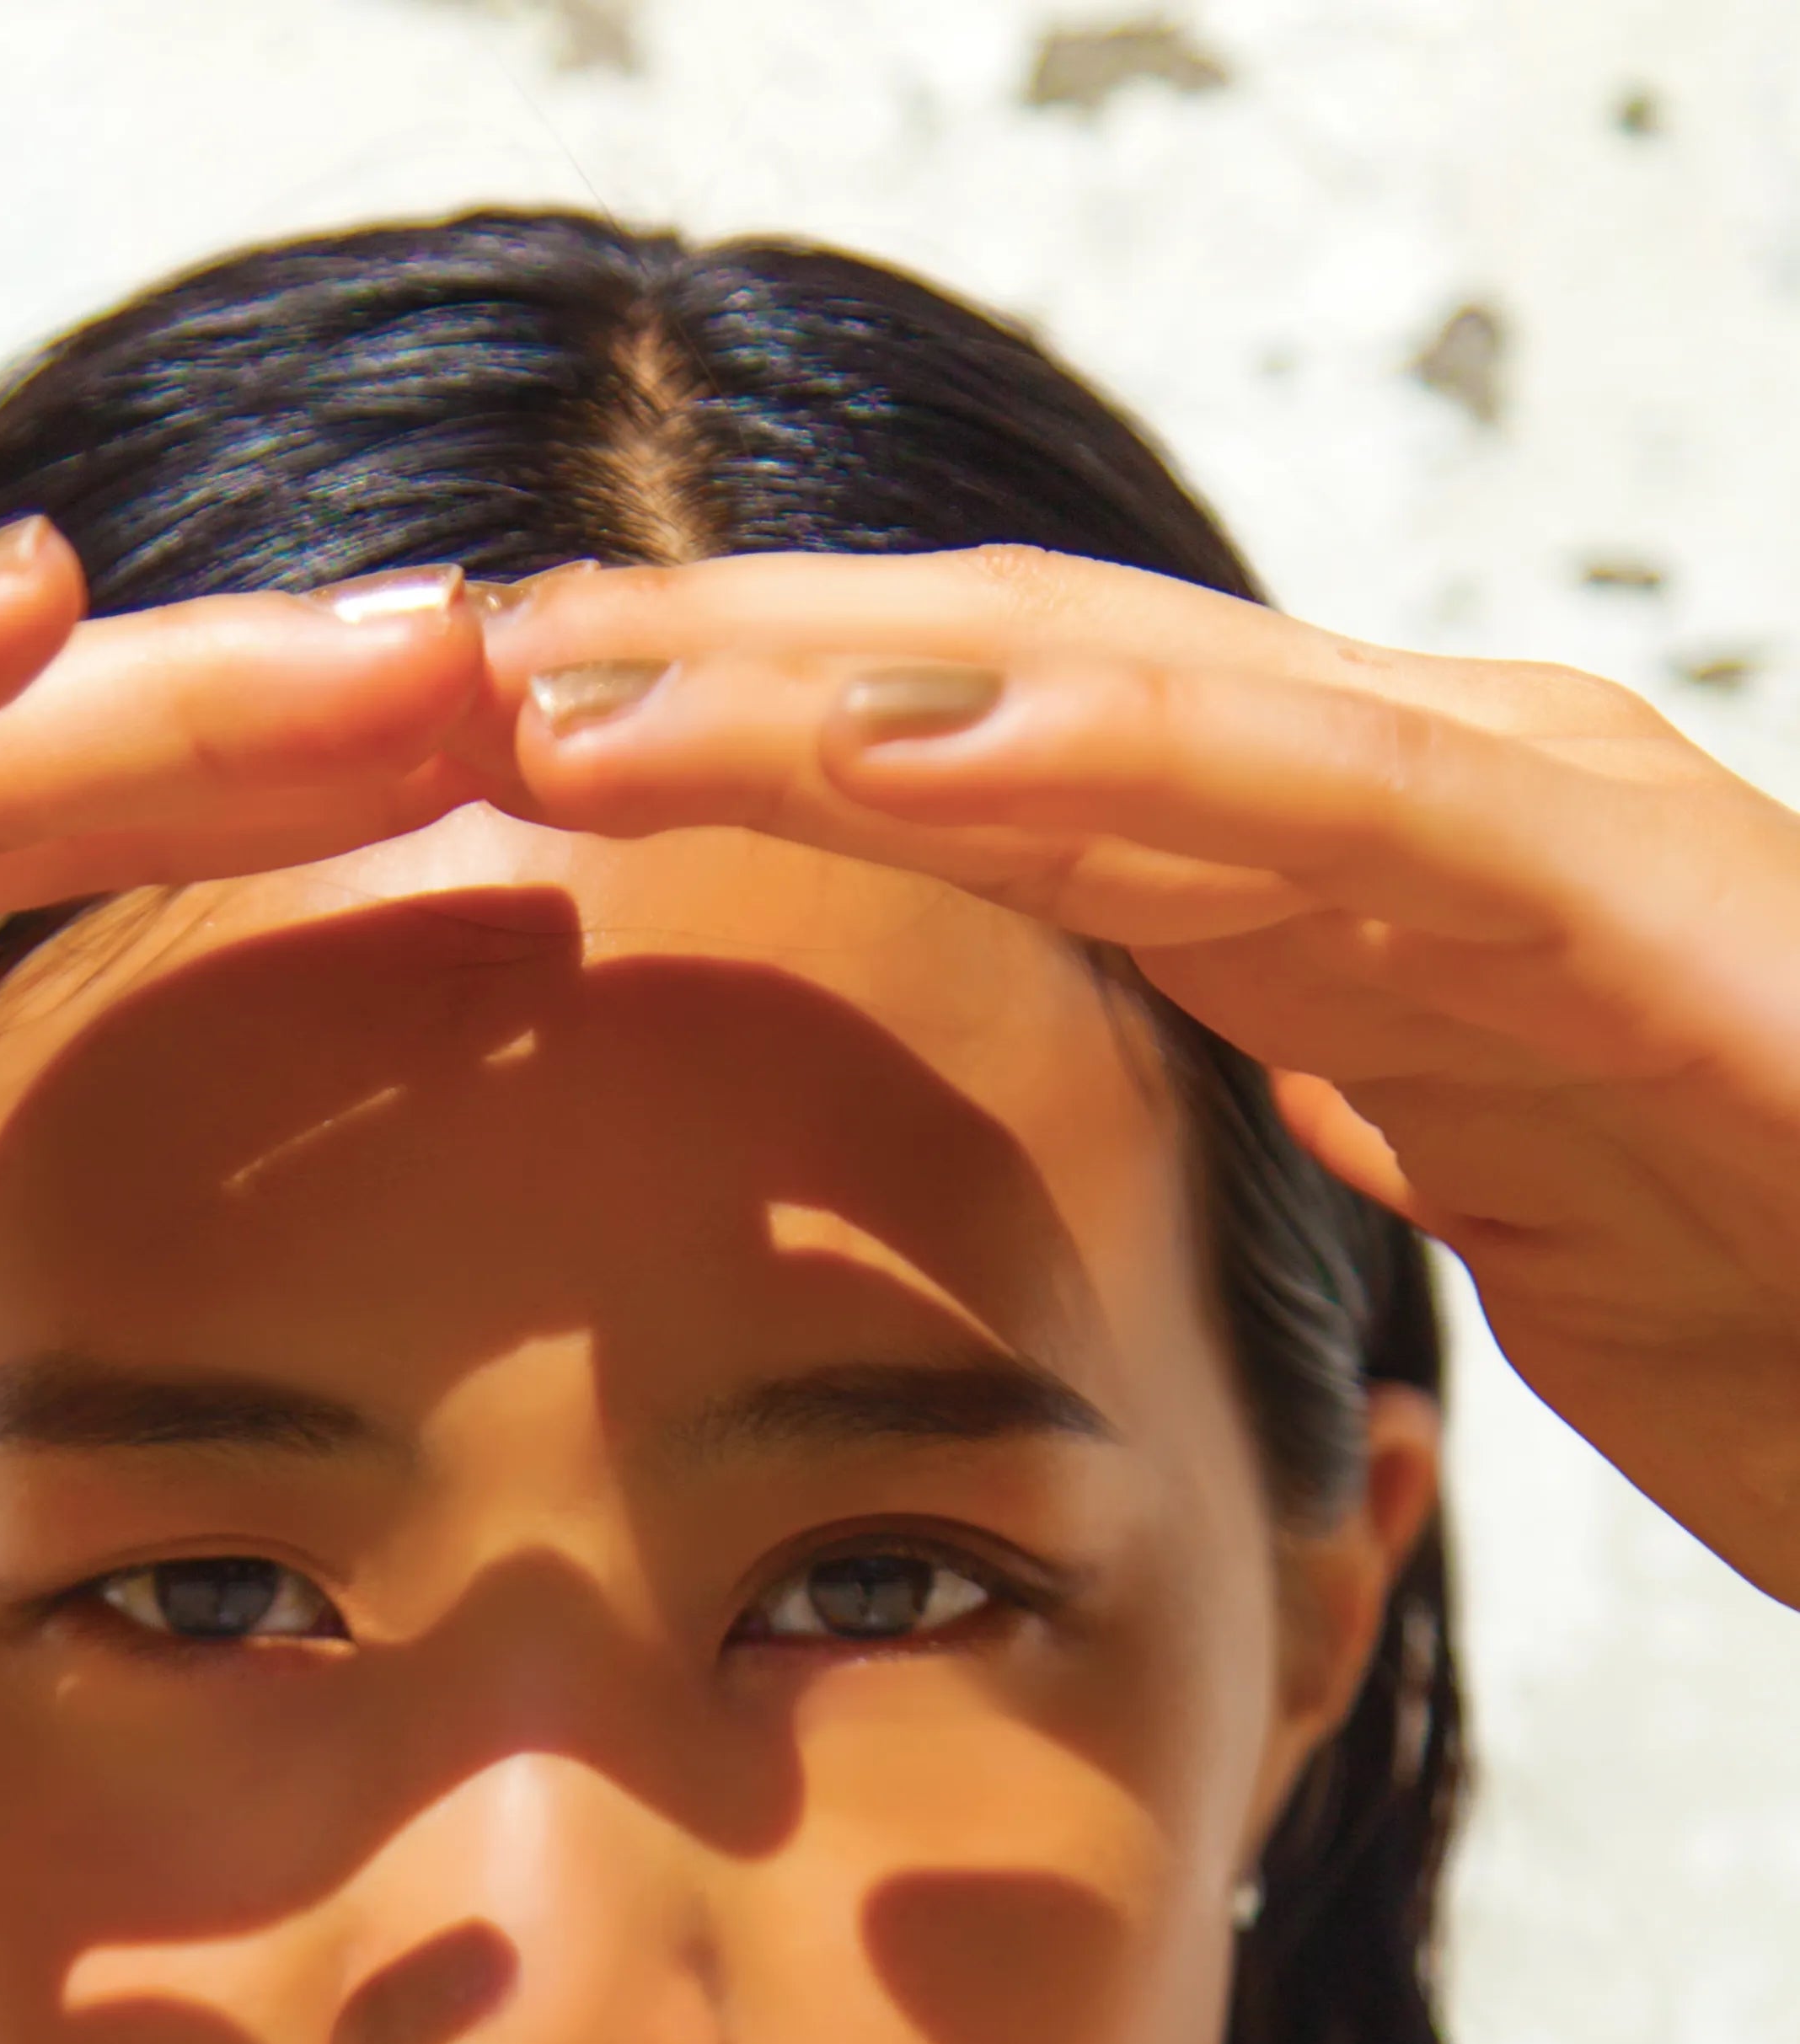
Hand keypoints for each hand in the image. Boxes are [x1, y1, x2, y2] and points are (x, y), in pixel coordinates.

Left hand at [475, 552, 1799, 1602]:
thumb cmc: (1796, 1295)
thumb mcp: (1498, 1193)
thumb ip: (1370, 1080)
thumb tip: (1258, 1048)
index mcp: (1362, 887)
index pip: (1001, 779)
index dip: (747, 753)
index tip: (504, 779)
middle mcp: (1426, 806)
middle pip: (1009, 697)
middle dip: (724, 675)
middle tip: (451, 680)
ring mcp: (1529, 832)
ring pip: (1124, 709)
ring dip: (828, 686)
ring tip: (576, 687)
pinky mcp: (1622, 922)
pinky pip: (1331, 820)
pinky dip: (1111, 768)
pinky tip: (905, 744)